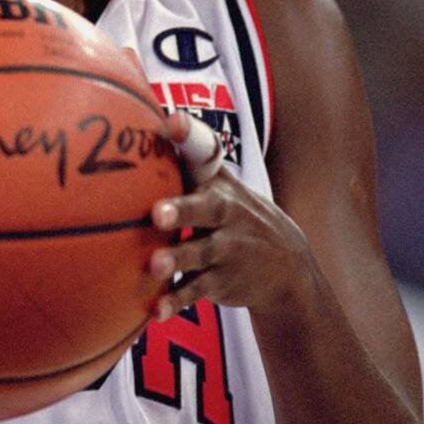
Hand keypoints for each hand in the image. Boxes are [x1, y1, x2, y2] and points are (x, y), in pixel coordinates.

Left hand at [149, 111, 314, 320]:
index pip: (206, 152)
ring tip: (153, 266)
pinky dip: (176, 302)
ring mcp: (226, 247)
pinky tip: (155, 312)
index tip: (173, 121)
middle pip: (205, 207)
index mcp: (216, 182)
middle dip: (182, 209)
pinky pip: (196, 291)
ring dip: (177, 259)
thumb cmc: (229, 212)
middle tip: (157, 213)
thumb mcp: (217, 183)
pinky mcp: (221, 280)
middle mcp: (224, 211)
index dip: (190, 135)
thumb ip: (181, 156)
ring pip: (200, 253)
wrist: (286, 265)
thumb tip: (136, 110)